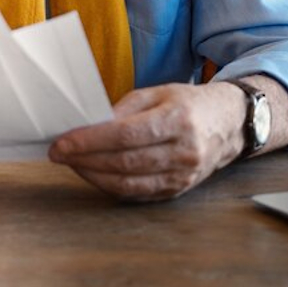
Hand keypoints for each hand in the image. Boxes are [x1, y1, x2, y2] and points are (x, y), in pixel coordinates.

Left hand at [47, 82, 246, 201]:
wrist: (228, 124)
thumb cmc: (190, 104)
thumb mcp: (159, 92)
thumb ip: (125, 108)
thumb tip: (91, 126)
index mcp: (178, 120)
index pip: (126, 135)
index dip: (90, 141)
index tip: (63, 142)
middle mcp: (183, 151)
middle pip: (124, 162)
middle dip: (85, 159)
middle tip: (59, 153)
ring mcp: (182, 176)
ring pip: (128, 183)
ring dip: (93, 175)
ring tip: (73, 163)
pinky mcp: (177, 190)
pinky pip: (137, 194)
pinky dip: (111, 186)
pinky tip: (95, 174)